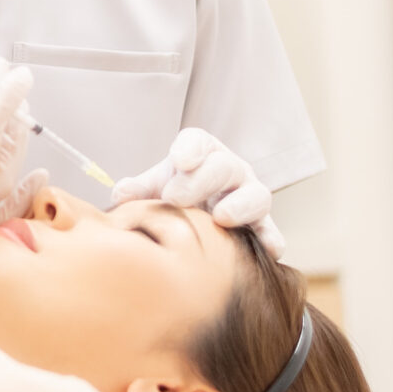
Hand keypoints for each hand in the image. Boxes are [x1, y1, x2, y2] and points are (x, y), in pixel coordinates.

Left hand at [110, 128, 285, 258]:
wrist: (198, 218)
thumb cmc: (174, 195)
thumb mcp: (155, 188)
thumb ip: (138, 190)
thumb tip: (121, 195)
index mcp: (202, 154)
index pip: (198, 141)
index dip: (190, 148)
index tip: (179, 160)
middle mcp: (230, 171)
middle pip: (224, 167)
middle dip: (201, 181)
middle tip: (174, 198)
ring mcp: (248, 197)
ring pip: (256, 195)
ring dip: (240, 205)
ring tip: (221, 218)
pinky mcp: (261, 225)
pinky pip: (271, 230)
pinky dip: (271, 239)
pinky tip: (268, 250)